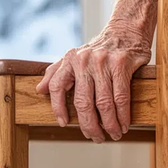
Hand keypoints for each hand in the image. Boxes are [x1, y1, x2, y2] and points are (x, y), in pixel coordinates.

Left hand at [35, 24, 151, 142]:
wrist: (127, 29)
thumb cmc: (101, 48)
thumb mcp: (75, 56)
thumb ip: (57, 72)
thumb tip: (40, 90)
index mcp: (70, 59)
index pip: (57, 87)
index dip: (58, 108)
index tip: (64, 124)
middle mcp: (84, 60)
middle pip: (83, 102)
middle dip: (90, 125)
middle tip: (95, 137)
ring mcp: (103, 62)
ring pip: (103, 103)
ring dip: (109, 124)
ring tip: (113, 134)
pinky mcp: (121, 65)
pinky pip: (120, 97)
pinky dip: (122, 115)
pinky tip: (124, 124)